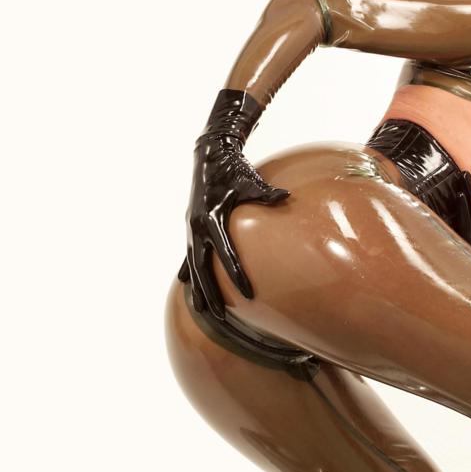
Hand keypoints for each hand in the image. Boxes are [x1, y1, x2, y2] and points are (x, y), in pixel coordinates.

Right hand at [177, 136, 289, 318]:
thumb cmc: (232, 168)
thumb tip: (285, 197)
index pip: (225, 254)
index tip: (248, 296)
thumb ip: (265, 193)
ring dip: (197, 287)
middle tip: (219, 316)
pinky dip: (188, 269)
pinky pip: (188, 253)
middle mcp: (197, 226)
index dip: (236, 276)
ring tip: (202, 310)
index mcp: (211, 217)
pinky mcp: (191, 225)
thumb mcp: (249, 180)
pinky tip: (185, 284)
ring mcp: (191, 227)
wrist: (208, 155)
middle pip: (202, 267)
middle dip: (210, 293)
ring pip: (192, 264)